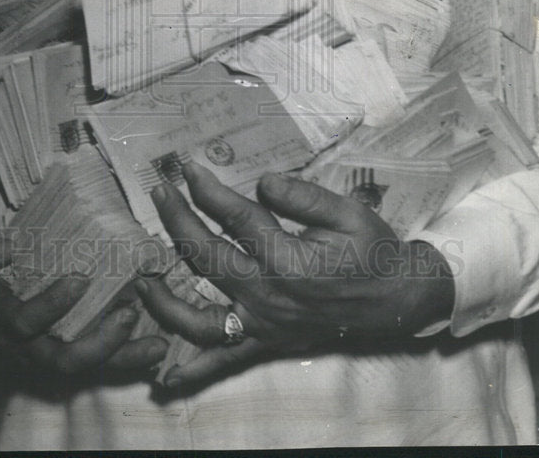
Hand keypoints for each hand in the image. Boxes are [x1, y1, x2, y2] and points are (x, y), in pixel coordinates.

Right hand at [0, 236, 166, 392]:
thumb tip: (9, 245)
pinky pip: (93, 367)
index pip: (25, 322)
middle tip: (129, 312)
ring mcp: (42, 357)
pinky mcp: (56, 357)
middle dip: (100, 342)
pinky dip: (125, 360)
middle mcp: (24, 347)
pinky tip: (155, 349)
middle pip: (63, 360)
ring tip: (157, 342)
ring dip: (123, 357)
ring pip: (85, 369)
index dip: (53, 304)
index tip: (81, 278)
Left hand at [136, 162, 453, 388]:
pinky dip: (192, 368)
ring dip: (164, 295)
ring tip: (142, 273)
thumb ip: (302, 195)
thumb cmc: (371, 250)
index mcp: (286, 258)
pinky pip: (222, 361)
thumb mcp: (346, 211)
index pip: (232, 215)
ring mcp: (261, 323)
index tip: (186, 167)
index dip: (205, 188)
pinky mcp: (265, 342)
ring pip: (198, 316)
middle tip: (159, 190)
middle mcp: (266, 294)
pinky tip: (164, 372)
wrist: (395, 299)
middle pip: (203, 254)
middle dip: (175, 217)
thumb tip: (260, 181)